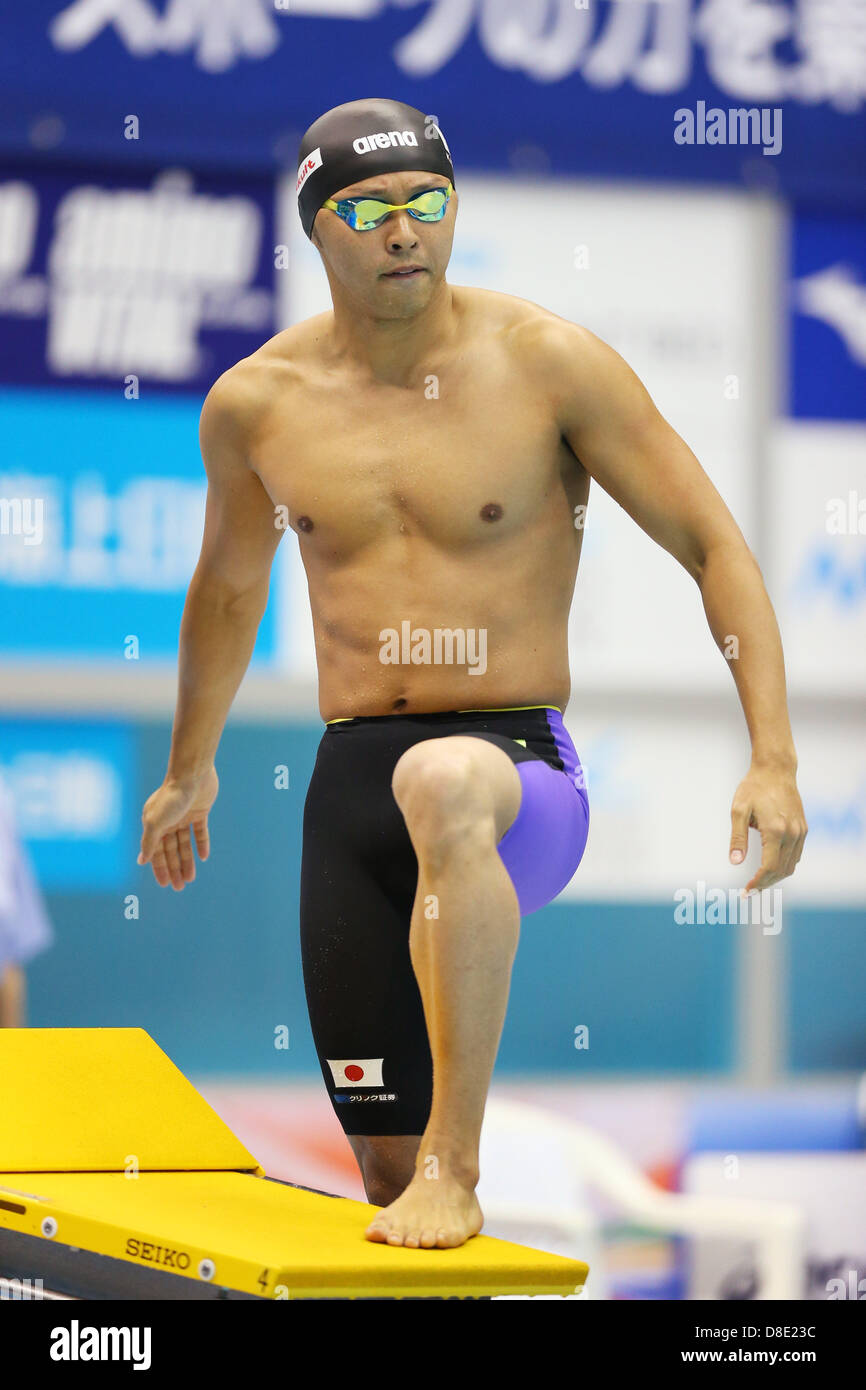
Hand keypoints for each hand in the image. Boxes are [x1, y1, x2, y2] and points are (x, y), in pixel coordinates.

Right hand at [138, 767, 218, 889]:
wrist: (192, 774)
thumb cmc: (171, 797)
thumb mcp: (155, 822)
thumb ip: (149, 842)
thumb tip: (141, 861)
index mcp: (154, 823)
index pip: (155, 851)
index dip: (160, 868)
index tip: (165, 884)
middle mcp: (168, 821)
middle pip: (170, 850)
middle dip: (174, 868)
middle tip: (179, 887)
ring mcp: (184, 816)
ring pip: (185, 843)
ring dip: (187, 860)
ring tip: (190, 878)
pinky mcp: (200, 811)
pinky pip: (200, 831)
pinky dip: (201, 844)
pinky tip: (203, 857)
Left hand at [729, 763, 806, 892]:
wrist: (776, 770)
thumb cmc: (754, 788)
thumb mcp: (738, 810)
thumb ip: (738, 838)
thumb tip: (735, 862)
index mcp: (775, 830)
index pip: (769, 867)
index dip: (757, 882)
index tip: (746, 891)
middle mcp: (792, 833)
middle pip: (781, 870)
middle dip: (765, 883)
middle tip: (749, 890)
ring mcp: (801, 831)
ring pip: (791, 865)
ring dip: (775, 877)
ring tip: (758, 882)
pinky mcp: (804, 828)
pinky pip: (796, 855)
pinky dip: (785, 866)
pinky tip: (771, 867)